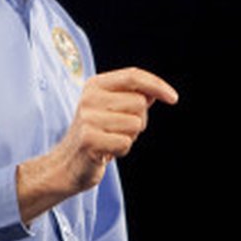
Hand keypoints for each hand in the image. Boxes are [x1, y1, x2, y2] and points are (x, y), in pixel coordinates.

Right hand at [17, 67, 178, 223]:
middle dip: (139, 120)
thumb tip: (156, 92)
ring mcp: (87, 118)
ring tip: (112, 140)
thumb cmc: (97, 134)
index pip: (133, 76)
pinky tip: (107, 151)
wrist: (67, 164)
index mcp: (95, 85)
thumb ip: (133, 97)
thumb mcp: (112, 109)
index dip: (156, 85)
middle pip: (139, 103)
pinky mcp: (89, 139)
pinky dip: (122, 150)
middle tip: (120, 130)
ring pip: (135, 124)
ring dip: (130, 137)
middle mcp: (89, 98)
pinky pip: (125, 142)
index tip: (174, 98)